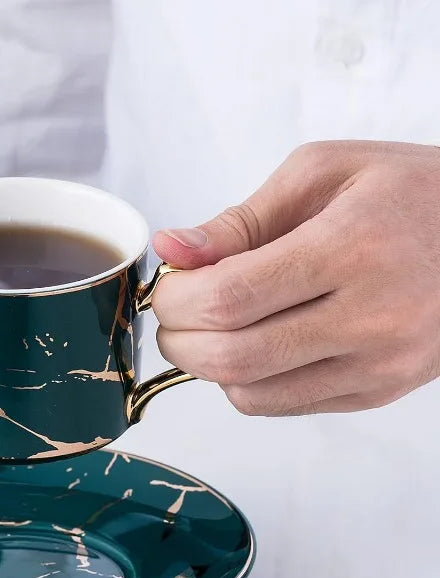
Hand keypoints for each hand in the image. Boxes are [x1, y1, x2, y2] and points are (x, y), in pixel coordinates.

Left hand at [151, 140, 439, 414]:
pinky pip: (283, 405)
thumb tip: (172, 250)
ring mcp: (379, 365)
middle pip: (233, 356)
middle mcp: (370, 317)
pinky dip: (246, 381)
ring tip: (212, 326)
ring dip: (207, 365)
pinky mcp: (379, 391)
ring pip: (252, 393)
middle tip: (175, 311)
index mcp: (350, 249)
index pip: (230, 298)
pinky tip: (253, 342)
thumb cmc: (408, 191)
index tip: (168, 286)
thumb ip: (240, 219)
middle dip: (178, 339)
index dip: (176, 299)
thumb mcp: (323, 172)